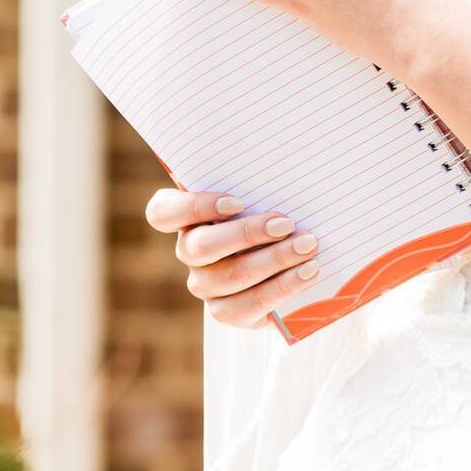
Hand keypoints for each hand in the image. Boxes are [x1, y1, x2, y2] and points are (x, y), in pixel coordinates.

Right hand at [144, 187, 321, 326]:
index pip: (162, 213)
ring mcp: (204, 284)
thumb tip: (286, 160)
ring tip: (308, 246)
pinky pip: (248, 305)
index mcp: (186, 217)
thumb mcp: (264, 192)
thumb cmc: (272, 210)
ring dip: (274, 260)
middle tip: (287, 224)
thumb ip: (259, 182)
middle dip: (248, 234)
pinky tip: (309, 272)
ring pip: (230, 276)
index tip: (238, 201)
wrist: (292, 256)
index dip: (194, 208)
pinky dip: (283, 287)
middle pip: (200, 248)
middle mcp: (188, 251)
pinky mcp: (226, 311)